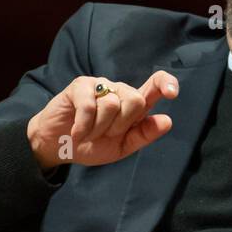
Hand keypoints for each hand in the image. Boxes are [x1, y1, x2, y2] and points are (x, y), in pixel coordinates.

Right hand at [27, 71, 178, 170]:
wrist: (59, 147)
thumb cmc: (92, 144)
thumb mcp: (122, 146)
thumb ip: (144, 134)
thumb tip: (167, 121)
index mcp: (134, 105)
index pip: (156, 85)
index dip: (166, 83)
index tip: (172, 93)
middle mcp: (119, 90)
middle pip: (135, 100)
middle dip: (120, 125)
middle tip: (106, 134)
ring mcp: (99, 85)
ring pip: (111, 104)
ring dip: (99, 128)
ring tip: (89, 132)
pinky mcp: (80, 86)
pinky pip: (89, 106)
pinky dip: (83, 126)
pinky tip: (77, 131)